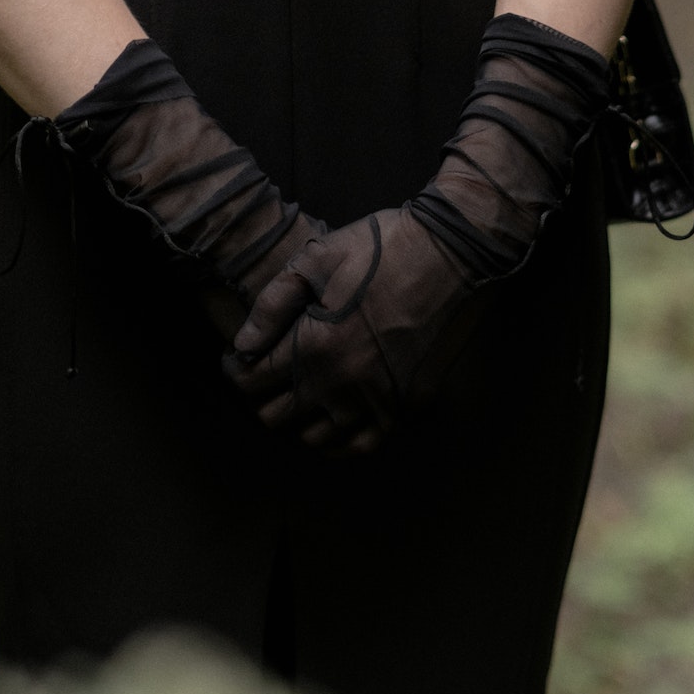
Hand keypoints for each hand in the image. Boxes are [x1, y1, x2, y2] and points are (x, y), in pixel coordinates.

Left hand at [224, 209, 483, 453]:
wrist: (455, 253)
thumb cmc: (383, 248)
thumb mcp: (317, 259)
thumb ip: (271, 305)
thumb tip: (243, 344)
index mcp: (314, 347)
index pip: (249, 382)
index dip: (237, 369)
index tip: (242, 358)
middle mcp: (342, 384)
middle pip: (276, 417)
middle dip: (265, 395)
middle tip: (272, 374)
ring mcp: (378, 400)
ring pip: (317, 437)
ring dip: (302, 418)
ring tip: (305, 394)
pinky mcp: (408, 404)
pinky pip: (363, 445)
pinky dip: (341, 441)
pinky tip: (335, 423)